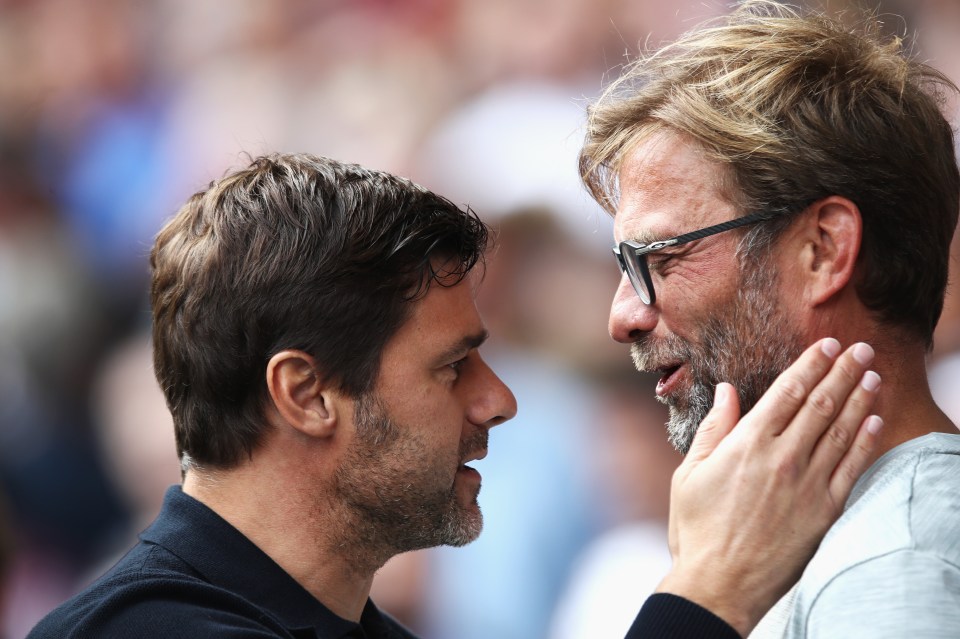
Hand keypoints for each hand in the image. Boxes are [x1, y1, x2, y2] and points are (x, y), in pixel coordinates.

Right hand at [656, 338, 882, 636]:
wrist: (721, 582)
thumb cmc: (697, 528)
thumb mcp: (690, 472)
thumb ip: (713, 428)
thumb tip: (726, 391)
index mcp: (747, 443)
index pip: (788, 391)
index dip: (810, 364)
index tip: (827, 345)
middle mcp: (782, 457)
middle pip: (821, 403)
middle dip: (844, 371)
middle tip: (862, 349)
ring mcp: (807, 483)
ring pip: (842, 430)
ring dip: (860, 399)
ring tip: (873, 376)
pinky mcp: (824, 510)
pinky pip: (851, 468)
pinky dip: (866, 442)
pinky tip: (874, 422)